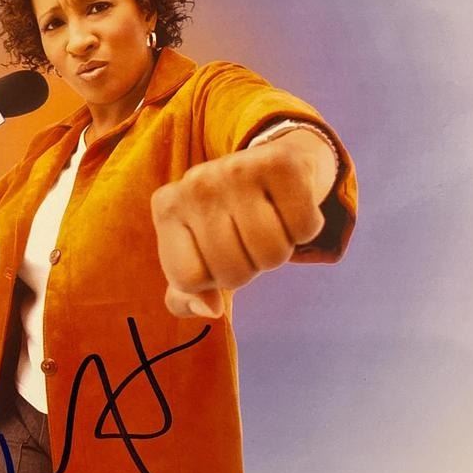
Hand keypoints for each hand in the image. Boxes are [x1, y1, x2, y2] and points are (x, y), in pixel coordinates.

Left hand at [150, 129, 336, 317]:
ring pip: (271, 254)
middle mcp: (196, 184)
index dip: (212, 281)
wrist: (268, 163)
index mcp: (167, 208)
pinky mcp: (281, 163)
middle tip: (248, 241)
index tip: (216, 258)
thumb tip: (211, 309)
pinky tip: (289, 208)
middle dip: (249, 269)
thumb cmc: (227, 222)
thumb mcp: (195, 254)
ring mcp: (237, 169)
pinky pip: (304, 228)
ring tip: (269, 224)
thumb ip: (186, 295)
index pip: (189, 280)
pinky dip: (305, 229)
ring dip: (279, 251)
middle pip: (233, 272)